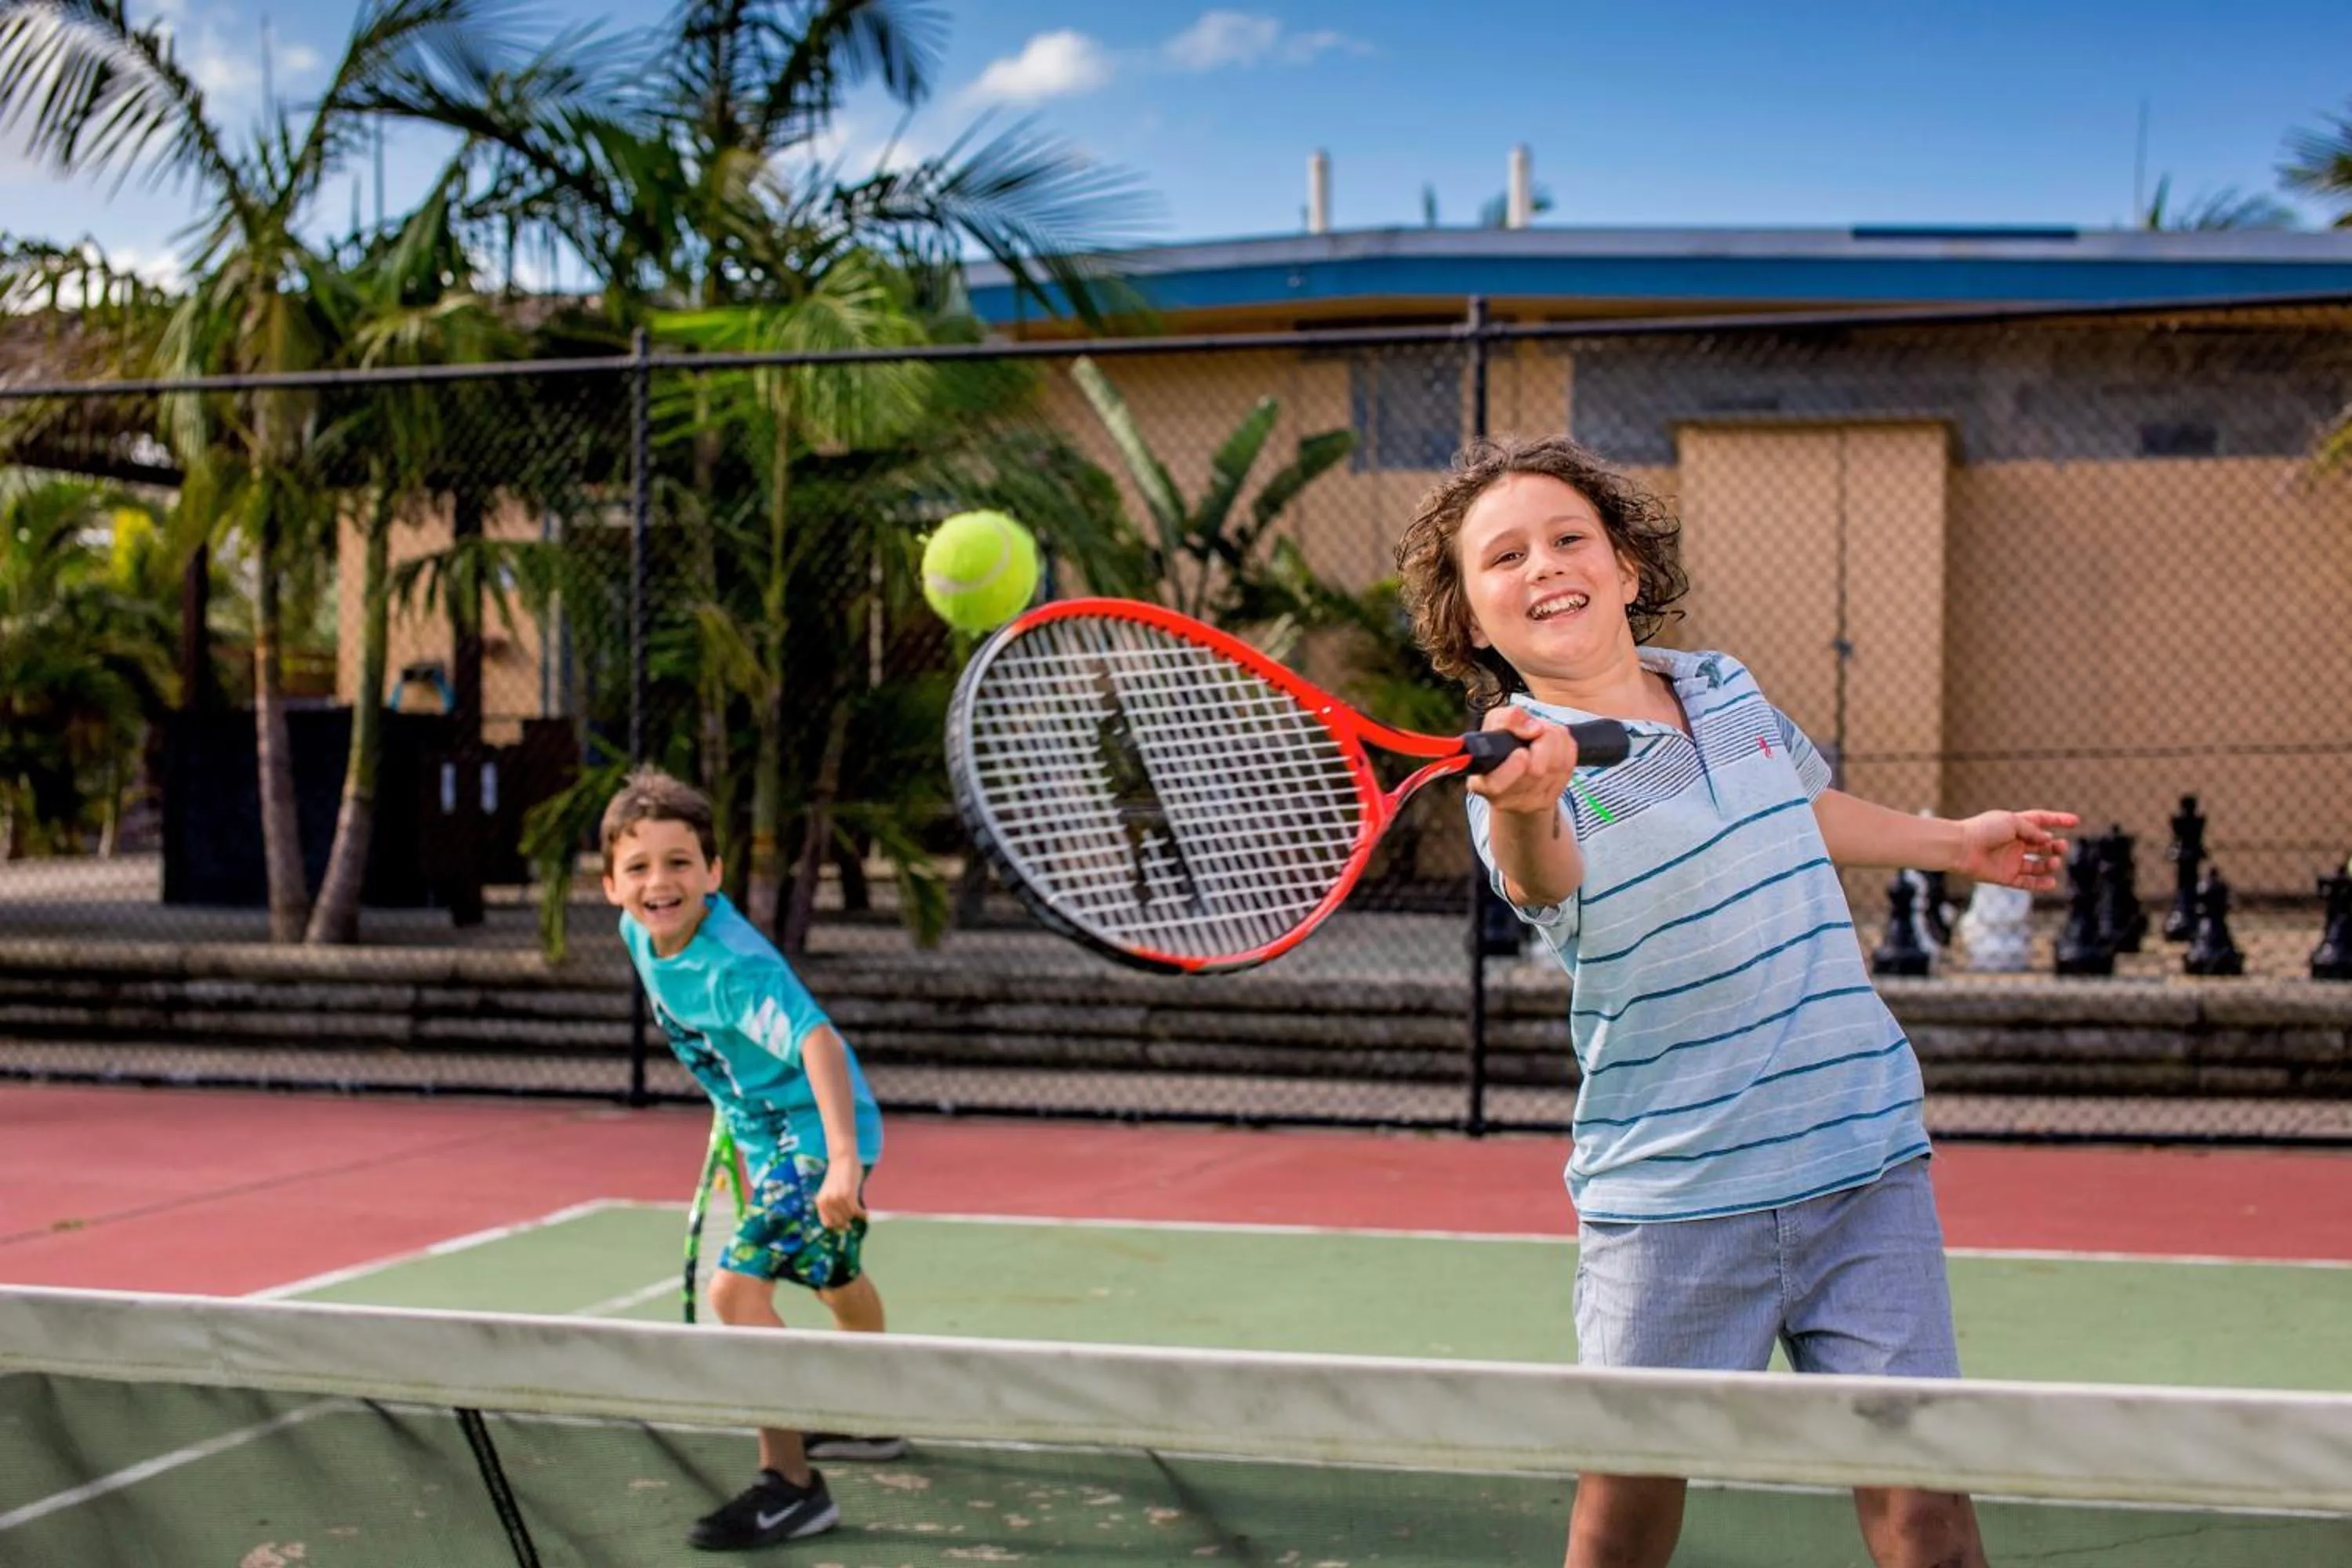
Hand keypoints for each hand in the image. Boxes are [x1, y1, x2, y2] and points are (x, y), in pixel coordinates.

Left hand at [815, 1163, 866, 1231]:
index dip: (837, 1226)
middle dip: (848, 1220)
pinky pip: (856, 1211)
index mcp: (820, 1202)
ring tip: (859, 1210)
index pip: (827, 1223)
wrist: (842, 1159)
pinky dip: (862, 1214)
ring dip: (855, 1214)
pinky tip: (866, 1213)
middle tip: (854, 1216)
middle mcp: (826, 1202)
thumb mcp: (829, 1193)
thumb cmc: (838, 1175)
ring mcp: (837, 1199)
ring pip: (849, 1215)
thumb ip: (832, 1206)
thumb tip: (844, 1224)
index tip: (845, 1225)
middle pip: (839, 1221)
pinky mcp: (848, 1195)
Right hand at [1464, 705, 1582, 821]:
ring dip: (1556, 741)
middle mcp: (1503, 799)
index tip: (1521, 752)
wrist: (1513, 771)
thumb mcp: (1495, 723)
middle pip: (1536, 771)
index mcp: (1482, 782)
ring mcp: (1528, 803)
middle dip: (1543, 741)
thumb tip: (1534, 728)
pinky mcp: (1548, 801)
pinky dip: (1566, 748)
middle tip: (1536, 731)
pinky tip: (1556, 744)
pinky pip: (1568, 767)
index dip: (1513, 767)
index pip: (1496, 785)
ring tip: (1545, 733)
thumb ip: (1508, 719)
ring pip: (1557, 766)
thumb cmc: (1500, 745)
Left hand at [1955, 809, 2078, 891]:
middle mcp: (2013, 843)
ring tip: (2054, 862)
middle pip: (2041, 845)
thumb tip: (2049, 839)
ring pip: (2036, 865)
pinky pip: (2026, 882)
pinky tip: (2052, 882)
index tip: (2076, 821)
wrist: (1960, 848)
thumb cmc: (1984, 830)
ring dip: (2049, 865)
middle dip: (2055, 846)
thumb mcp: (2012, 822)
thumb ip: (2033, 830)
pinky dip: (2039, 883)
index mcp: (2014, 825)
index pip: (2041, 821)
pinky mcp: (2004, 876)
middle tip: (2061, 847)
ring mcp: (2010, 860)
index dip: (2058, 820)